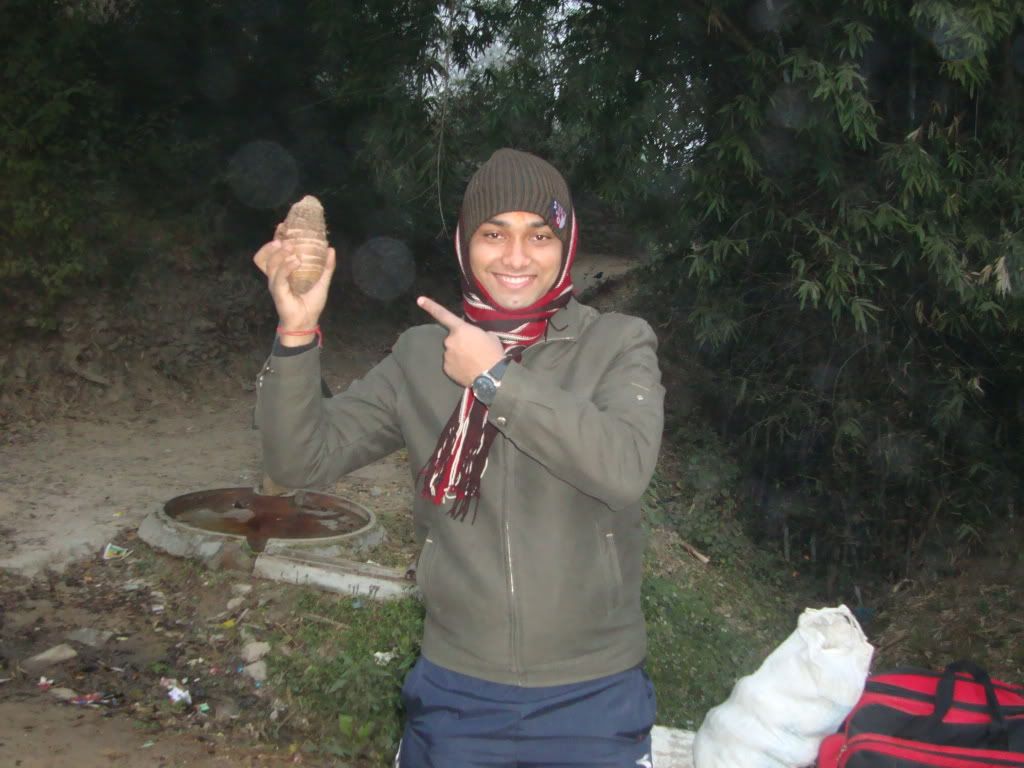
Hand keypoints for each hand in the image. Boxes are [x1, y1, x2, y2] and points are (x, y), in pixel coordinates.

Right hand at [253, 228, 335, 343]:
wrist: (306, 322)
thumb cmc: (310, 303)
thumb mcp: (322, 282)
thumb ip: (326, 267)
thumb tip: (331, 248)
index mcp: (284, 271)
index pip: (276, 251)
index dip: (277, 238)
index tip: (282, 225)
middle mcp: (277, 275)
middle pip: (269, 255)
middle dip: (275, 244)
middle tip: (285, 238)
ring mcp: (275, 284)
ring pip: (272, 264)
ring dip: (280, 254)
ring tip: (290, 248)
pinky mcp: (277, 292)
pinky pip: (278, 277)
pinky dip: (286, 268)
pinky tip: (295, 262)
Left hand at [417, 296, 503, 386]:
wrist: (492, 376)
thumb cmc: (493, 353)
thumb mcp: (490, 336)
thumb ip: (477, 333)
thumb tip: (474, 338)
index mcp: (460, 329)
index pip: (443, 314)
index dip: (430, 306)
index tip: (419, 300)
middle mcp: (449, 341)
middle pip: (452, 339)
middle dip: (460, 343)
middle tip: (474, 350)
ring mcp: (446, 356)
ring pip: (451, 352)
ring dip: (459, 355)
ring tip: (474, 361)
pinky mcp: (446, 369)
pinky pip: (451, 364)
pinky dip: (458, 366)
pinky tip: (468, 369)